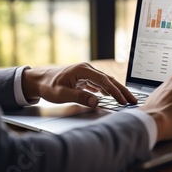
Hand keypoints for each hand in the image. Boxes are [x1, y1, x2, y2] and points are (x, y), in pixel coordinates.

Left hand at [21, 63, 136, 107]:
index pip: (104, 80)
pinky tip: (114, 96)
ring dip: (117, 91)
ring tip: (127, 100)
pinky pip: (101, 85)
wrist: (38, 80)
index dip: (115, 91)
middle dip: (122, 91)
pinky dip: (109, 91)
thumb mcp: (61, 94)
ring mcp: (87, 74)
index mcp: (83, 70)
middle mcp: (87, 69)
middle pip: (109, 80)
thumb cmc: (48, 86)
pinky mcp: (85, 79)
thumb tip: (96, 101)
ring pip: (107, 82)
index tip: (123, 100)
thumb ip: (79, 97)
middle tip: (133, 100)